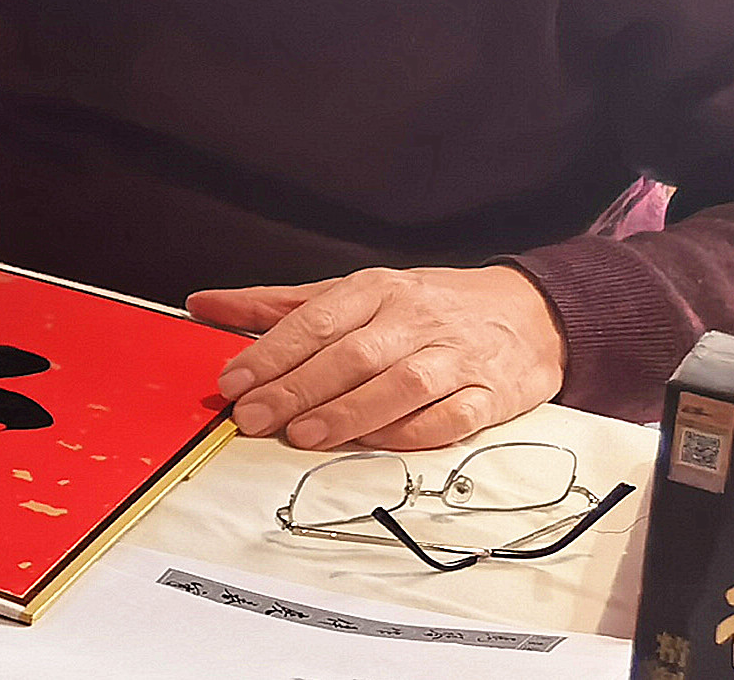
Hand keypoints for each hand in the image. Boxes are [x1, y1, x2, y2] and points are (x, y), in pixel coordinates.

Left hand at [191, 265, 565, 450]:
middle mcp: (414, 319)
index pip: (314, 320)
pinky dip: (412, 432)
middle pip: (349, 355)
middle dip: (297, 388)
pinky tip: (375, 444)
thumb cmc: (425, 305)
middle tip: (253, 417)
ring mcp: (455, 357)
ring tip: (302, 436)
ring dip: (348, 413)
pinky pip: (452, 417)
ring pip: (398, 386)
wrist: (530, 311)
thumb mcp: (351, 293)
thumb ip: (278, 305)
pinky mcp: (493, 394)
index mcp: (375, 289)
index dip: (270, 353)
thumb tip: (203, 304)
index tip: (233, 381)